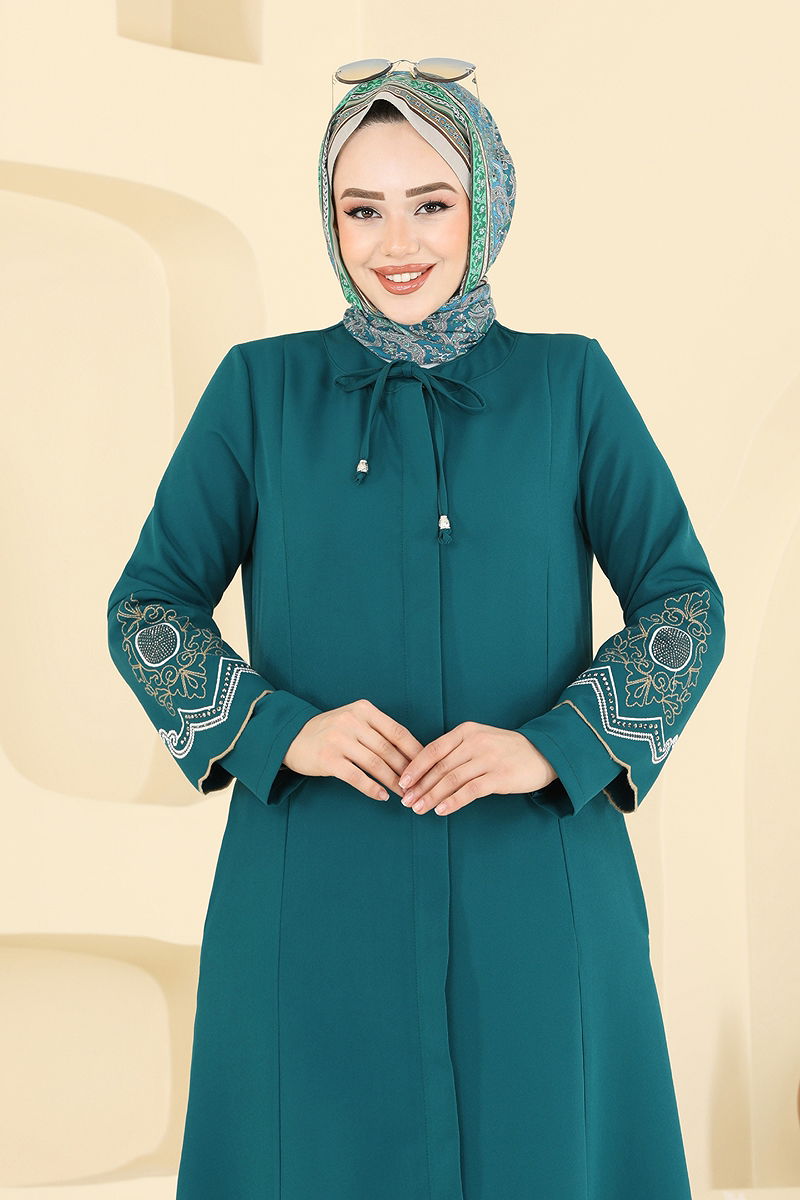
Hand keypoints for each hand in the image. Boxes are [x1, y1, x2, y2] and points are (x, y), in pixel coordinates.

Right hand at [282, 698, 424, 802]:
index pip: (398, 732)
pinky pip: (357, 777)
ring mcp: (339, 739)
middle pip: (389, 749)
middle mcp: (352, 721)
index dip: (415, 751)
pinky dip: (372, 788)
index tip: (427, 766)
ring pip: (376, 764)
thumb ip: (377, 729)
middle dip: (407, 770)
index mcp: (363, 709)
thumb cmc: (329, 730)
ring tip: (404, 794)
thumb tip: (411, 752)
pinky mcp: (328, 759)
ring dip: (393, 782)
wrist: (291, 736)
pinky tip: (382, 796)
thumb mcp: (353, 719)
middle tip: (418, 786)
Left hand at [396, 724, 556, 815]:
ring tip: (418, 809)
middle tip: (406, 801)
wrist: (543, 752)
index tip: (401, 782)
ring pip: (451, 779)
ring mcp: (488, 759)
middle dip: (419, 786)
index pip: (433, 750)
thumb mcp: (479, 741)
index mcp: (466, 731)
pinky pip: (470, 791)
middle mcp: (475, 742)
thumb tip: (425, 773)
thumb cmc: (505, 749)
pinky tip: (441, 810)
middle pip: (439, 767)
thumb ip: (455, 751)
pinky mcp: (500, 776)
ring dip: (431, 796)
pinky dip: (453, 801)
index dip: (415, 767)